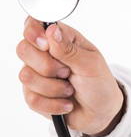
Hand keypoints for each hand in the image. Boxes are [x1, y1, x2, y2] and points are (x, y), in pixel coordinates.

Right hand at [16, 16, 123, 134]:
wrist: (101, 113)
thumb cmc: (100, 84)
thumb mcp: (91, 64)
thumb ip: (69, 49)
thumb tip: (52, 30)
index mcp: (61, 40)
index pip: (35, 24)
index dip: (33, 32)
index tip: (45, 45)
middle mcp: (46, 54)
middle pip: (24, 49)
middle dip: (48, 66)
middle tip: (68, 73)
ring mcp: (38, 74)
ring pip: (26, 76)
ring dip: (54, 88)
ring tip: (70, 89)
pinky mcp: (35, 95)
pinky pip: (31, 98)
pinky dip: (53, 104)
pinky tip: (66, 102)